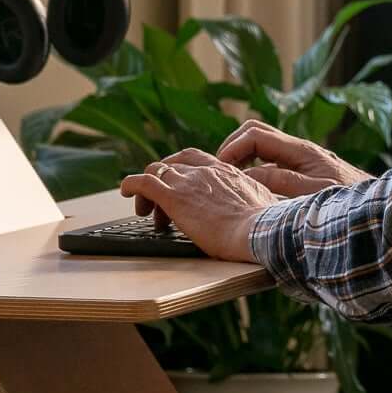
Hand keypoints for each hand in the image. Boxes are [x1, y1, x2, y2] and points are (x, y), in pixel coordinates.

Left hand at [119, 148, 279, 262]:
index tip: (181, 186)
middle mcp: (206, 171)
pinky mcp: (174, 198)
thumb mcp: (266, 205)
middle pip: (174, 164)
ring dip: (147, 189)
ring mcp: (188, 182)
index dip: (184, 170)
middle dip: (164, 178)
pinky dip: (130, 184)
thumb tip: (267, 207)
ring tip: (145, 209)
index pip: (197, 160)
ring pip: (157, 172)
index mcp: (227, 172)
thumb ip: (259, 201)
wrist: (260, 232)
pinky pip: (143, 183)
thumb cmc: (267, 227)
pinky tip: (124, 191)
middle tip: (160, 201)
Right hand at [217, 119, 372, 196]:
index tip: (219, 171)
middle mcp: (300, 150)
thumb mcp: (313, 194)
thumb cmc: (349, 204)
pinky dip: (255, 170)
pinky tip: (252, 191)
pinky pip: (272, 163)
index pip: (254, 135)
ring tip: (229, 181)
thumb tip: (247, 175)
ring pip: (262, 147)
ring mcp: (302, 160)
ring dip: (242, 158)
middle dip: (232, 147)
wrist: (379, 210)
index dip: (231, 149)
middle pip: (255, 132)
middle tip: (218, 171)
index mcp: (301, 150)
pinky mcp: (305, 173)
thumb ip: (280, 182)